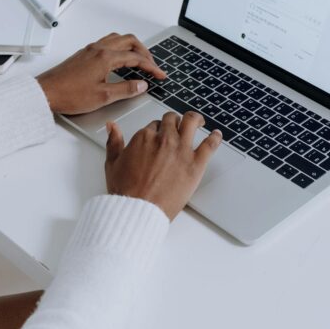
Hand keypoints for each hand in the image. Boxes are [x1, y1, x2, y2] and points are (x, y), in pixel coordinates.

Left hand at [37, 33, 165, 114]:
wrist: (45, 92)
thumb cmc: (69, 95)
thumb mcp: (103, 97)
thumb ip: (125, 89)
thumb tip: (141, 85)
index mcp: (106, 57)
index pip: (136, 58)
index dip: (151, 67)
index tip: (160, 75)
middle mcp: (98, 49)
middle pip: (129, 41)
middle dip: (144, 52)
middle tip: (151, 65)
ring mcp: (89, 50)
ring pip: (117, 39)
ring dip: (131, 47)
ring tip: (138, 60)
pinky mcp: (83, 54)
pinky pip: (106, 43)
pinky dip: (118, 48)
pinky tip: (117, 61)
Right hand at [104, 111, 222, 220]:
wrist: (138, 209)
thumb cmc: (126, 191)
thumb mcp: (112, 163)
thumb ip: (113, 142)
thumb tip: (112, 127)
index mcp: (143, 138)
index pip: (154, 125)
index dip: (157, 129)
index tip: (159, 135)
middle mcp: (163, 139)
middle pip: (172, 120)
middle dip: (174, 122)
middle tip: (177, 125)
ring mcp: (181, 150)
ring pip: (191, 123)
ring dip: (195, 119)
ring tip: (198, 121)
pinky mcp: (195, 164)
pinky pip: (210, 144)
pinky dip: (215, 137)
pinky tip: (217, 135)